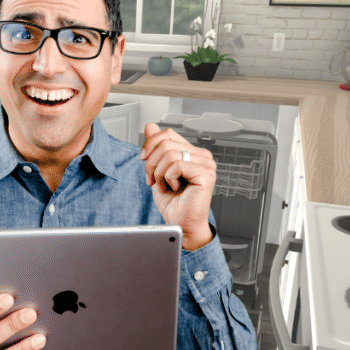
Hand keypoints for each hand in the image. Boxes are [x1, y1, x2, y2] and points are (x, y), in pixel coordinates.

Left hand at [140, 123, 215, 250]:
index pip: (168, 134)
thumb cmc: (174, 202)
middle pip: (166, 143)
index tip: (143, 160)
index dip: (150, 144)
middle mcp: (202, 156)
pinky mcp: (206, 174)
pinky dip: (168, 178)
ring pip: (170, 154)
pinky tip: (175, 188)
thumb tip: (150, 125)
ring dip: (159, 173)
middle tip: (152, 180)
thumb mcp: (158, 171)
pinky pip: (177, 165)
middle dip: (151, 163)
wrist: (181, 224)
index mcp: (192, 152)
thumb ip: (156, 148)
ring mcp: (206, 164)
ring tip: (164, 186)